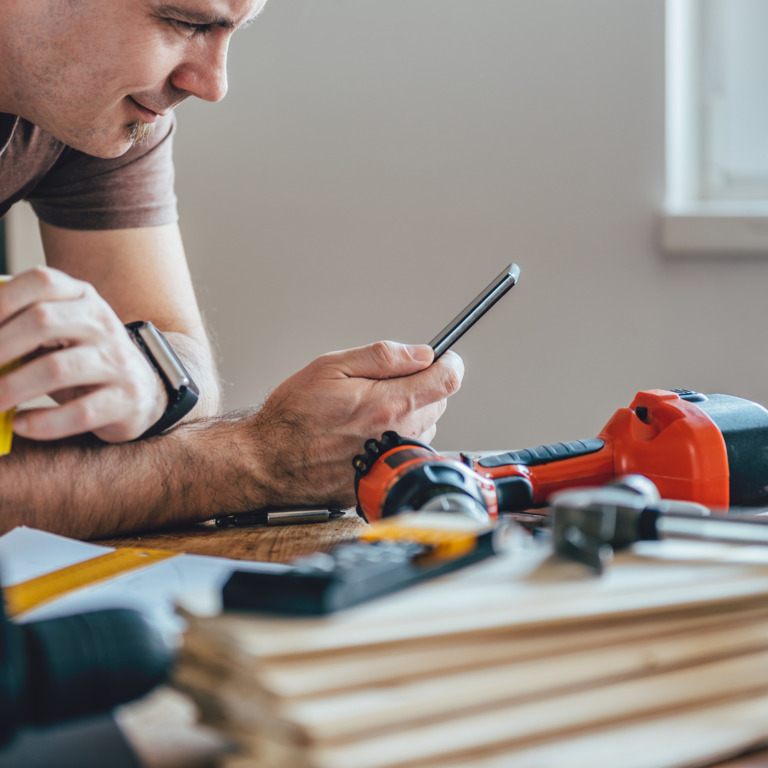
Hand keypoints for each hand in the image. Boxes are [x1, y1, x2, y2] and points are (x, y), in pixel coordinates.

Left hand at [0, 267, 166, 442]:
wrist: (143, 390)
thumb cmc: (83, 360)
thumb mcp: (60, 331)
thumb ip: (22, 324)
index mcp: (82, 298)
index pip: (42, 282)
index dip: (2, 301)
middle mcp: (103, 323)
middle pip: (43, 321)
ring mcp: (118, 361)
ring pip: (57, 369)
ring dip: (12, 388)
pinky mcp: (126, 398)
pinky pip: (80, 412)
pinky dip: (43, 422)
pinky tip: (22, 425)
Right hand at [247, 340, 463, 508]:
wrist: (270, 460)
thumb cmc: (294, 415)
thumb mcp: (332, 366)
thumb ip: (383, 357)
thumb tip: (421, 354)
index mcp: (389, 404)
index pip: (446, 381)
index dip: (450, 364)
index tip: (445, 359)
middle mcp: (398, 435)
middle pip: (439, 403)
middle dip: (423, 386)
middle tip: (388, 382)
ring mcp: (391, 458)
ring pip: (425, 428)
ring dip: (411, 414)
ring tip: (370, 410)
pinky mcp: (382, 475)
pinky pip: (405, 451)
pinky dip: (396, 438)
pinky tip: (366, 434)